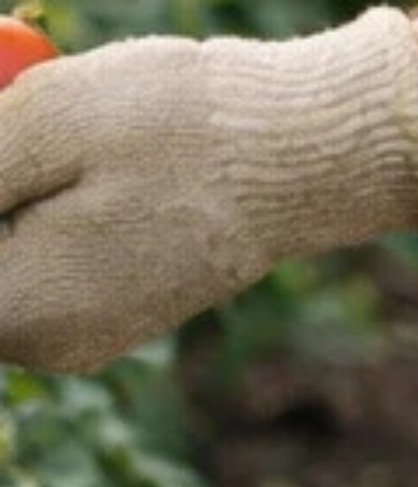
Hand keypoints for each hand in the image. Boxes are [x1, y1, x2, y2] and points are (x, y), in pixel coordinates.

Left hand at [0, 7, 417, 372]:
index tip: (3, 154)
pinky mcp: (108, 311)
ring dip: (6, 193)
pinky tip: (65, 159)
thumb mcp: (37, 125)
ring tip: (38, 129)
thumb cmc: (179, 132)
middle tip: (17, 120)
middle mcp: (47, 345)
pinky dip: (29, 208)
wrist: (297, 162)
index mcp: (21, 310)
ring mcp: (81, 335)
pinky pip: (32, 265)